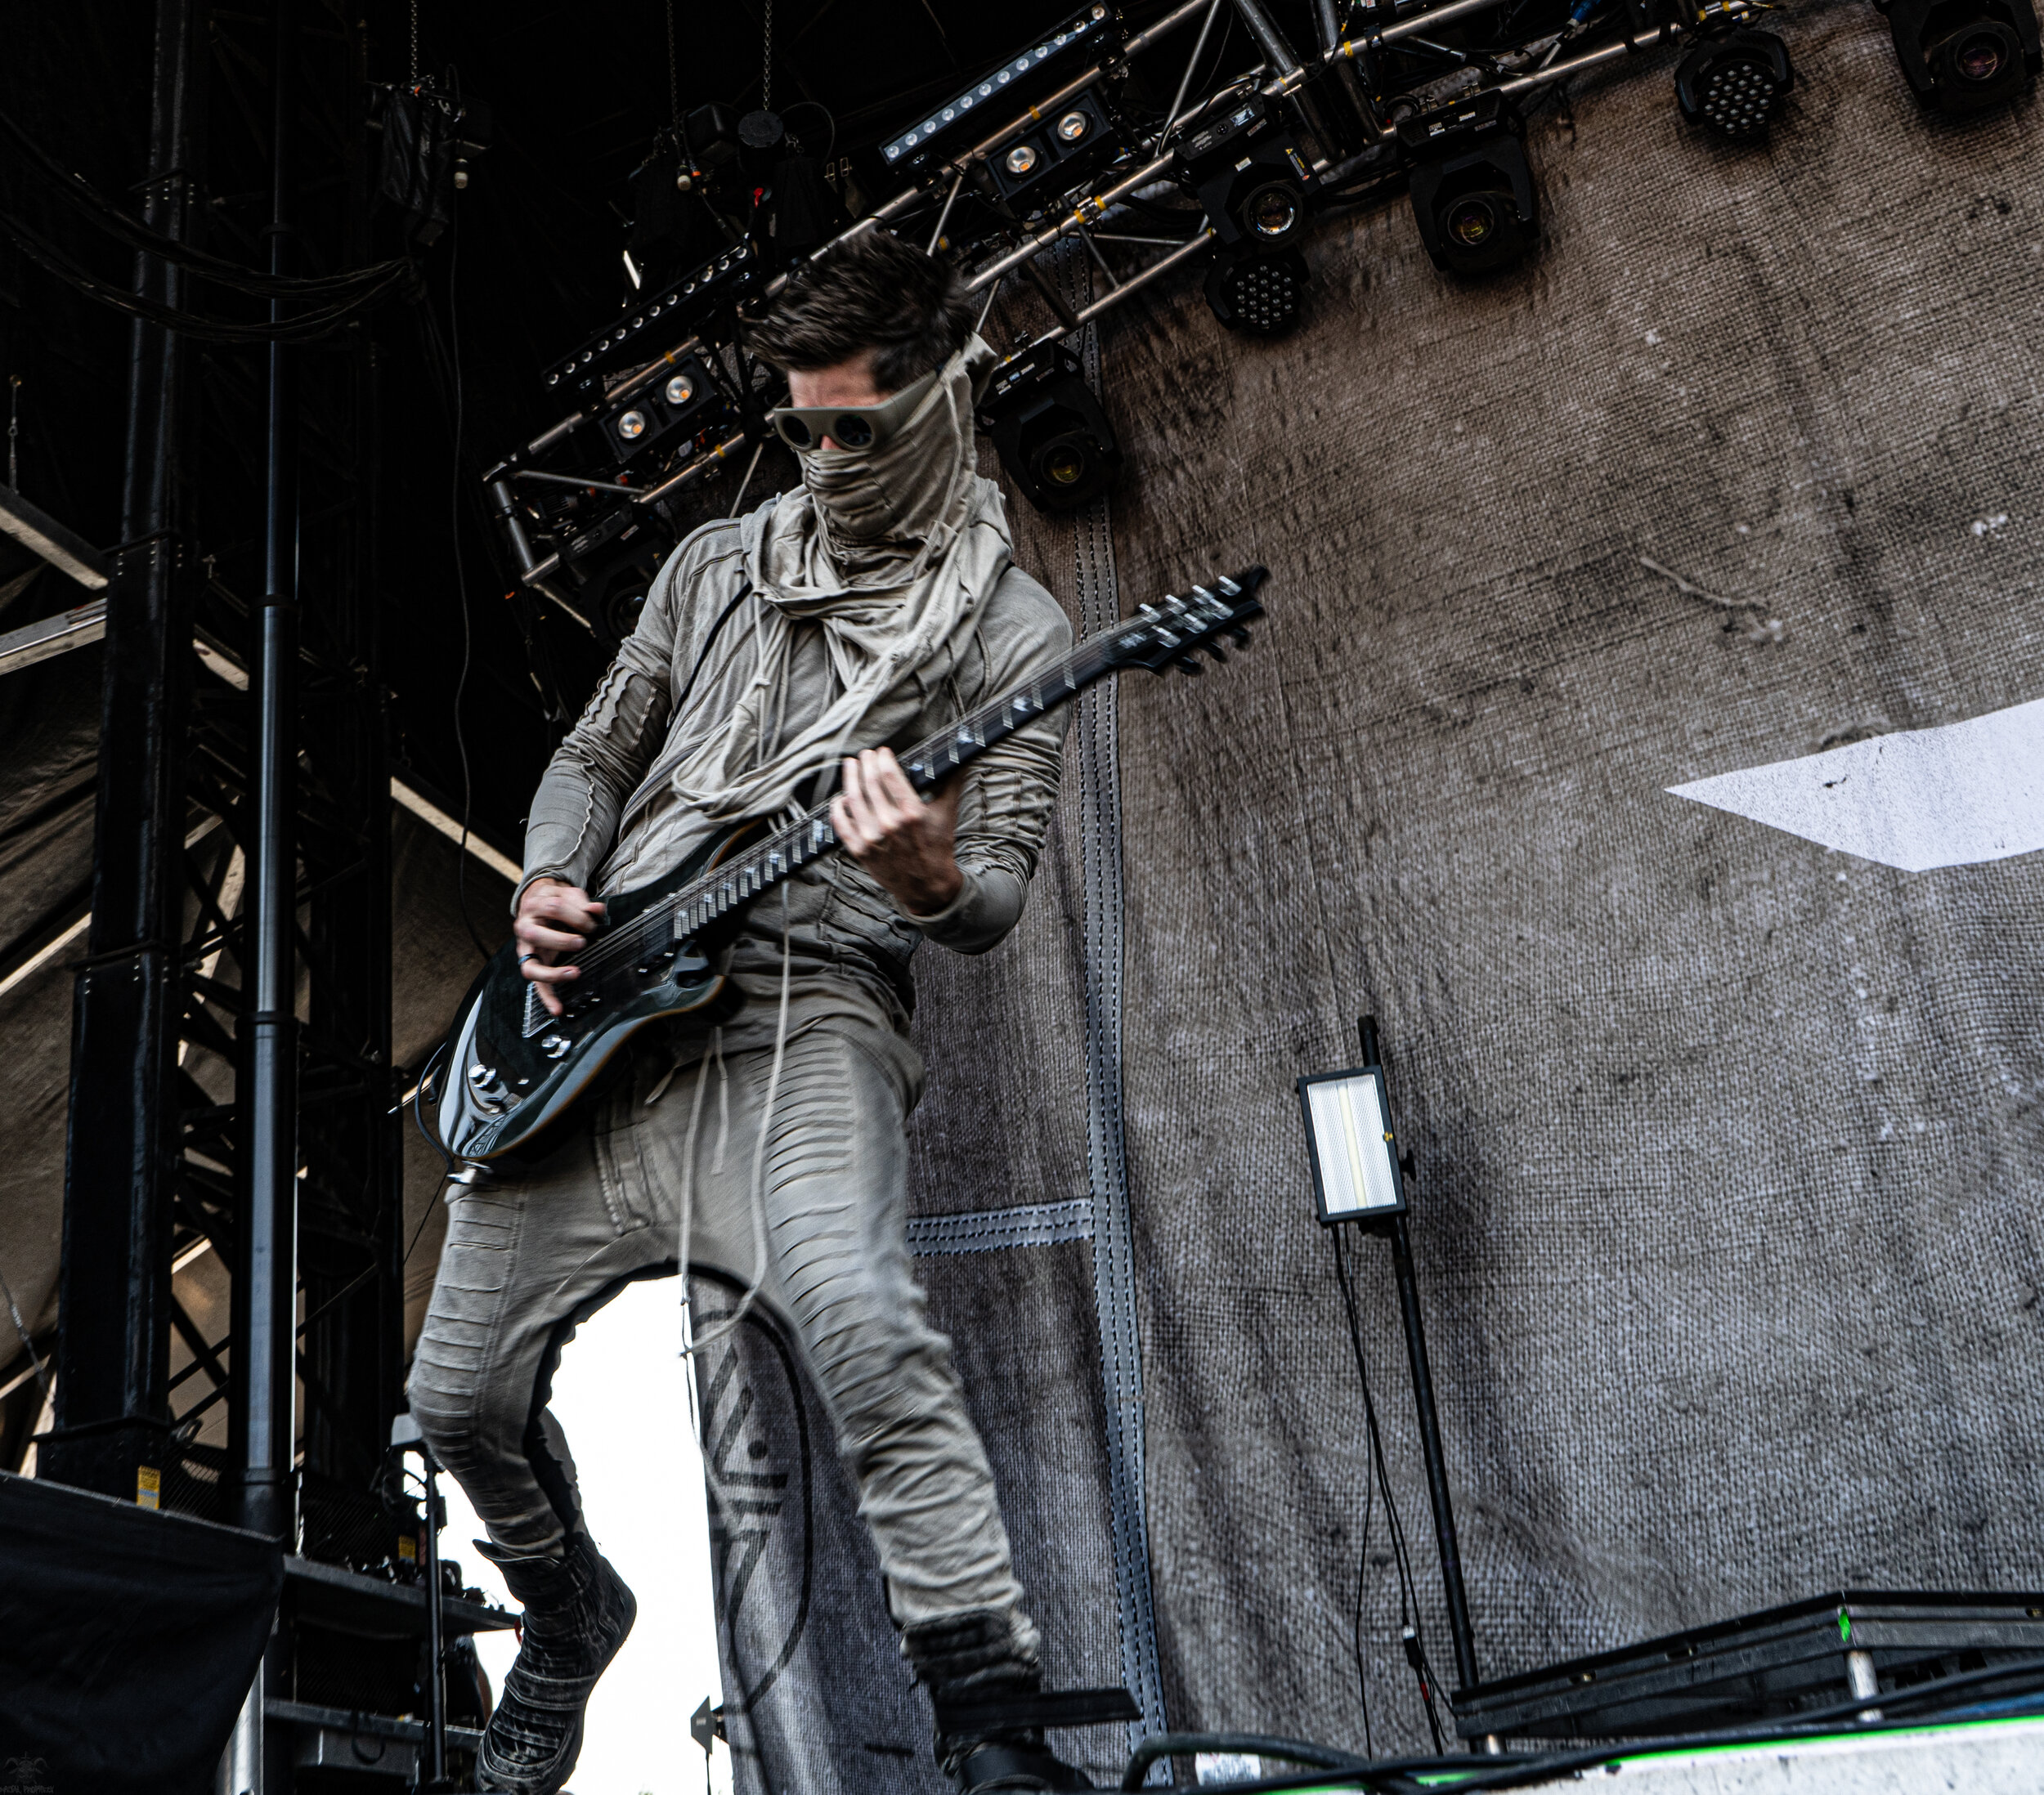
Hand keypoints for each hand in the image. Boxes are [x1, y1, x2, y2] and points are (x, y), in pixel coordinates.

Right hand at [514, 878, 605, 1017]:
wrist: (539, 901)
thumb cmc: (556, 901)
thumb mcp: (568, 895)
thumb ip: (582, 902)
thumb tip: (598, 910)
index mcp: (534, 906)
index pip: (552, 907)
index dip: (576, 915)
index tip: (592, 922)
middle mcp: (525, 928)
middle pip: (534, 934)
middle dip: (561, 940)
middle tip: (582, 942)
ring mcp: (526, 950)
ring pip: (530, 966)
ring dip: (552, 973)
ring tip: (574, 973)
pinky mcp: (532, 965)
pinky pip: (536, 985)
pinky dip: (547, 998)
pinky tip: (558, 1009)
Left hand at [830, 748, 963, 916]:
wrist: (927, 886)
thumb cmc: (937, 847)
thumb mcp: (948, 815)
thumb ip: (952, 784)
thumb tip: (962, 760)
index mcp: (912, 813)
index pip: (889, 775)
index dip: (883, 759)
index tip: (882, 752)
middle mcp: (890, 824)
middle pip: (869, 783)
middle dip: (865, 764)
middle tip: (865, 755)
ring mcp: (872, 838)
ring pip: (853, 799)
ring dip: (849, 778)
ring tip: (850, 766)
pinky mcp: (860, 851)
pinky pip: (842, 825)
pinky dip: (838, 809)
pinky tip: (840, 799)